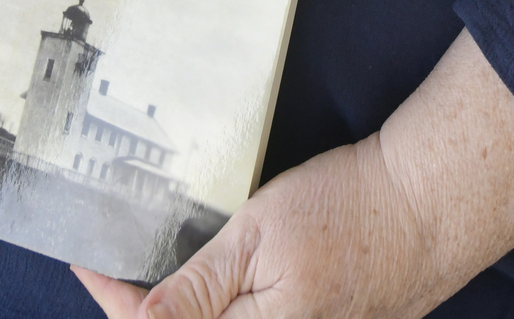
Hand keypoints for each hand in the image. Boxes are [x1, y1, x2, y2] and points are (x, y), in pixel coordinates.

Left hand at [72, 136, 441, 318]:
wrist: (423, 206)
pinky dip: (219, 316)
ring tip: (150, 282)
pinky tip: (203, 293)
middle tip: (114, 275)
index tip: (89, 267)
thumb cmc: (347, 208)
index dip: (116, 307)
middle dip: (145, 317)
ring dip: (182, 317)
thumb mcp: (259, 232)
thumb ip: (198, 289)